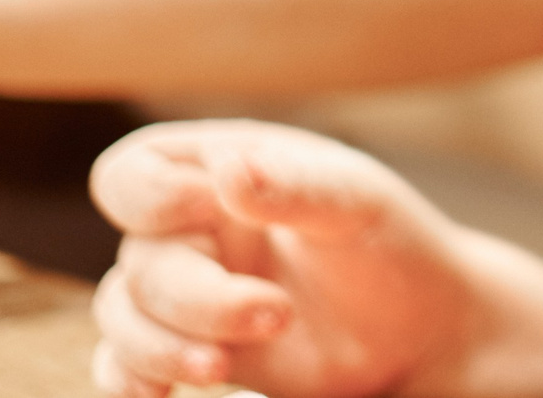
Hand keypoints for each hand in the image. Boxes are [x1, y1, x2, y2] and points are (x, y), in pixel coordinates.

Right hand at [89, 121, 479, 397]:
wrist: (419, 329)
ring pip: (123, 317)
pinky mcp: (192, 350)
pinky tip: (158, 395)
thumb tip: (229, 167)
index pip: (135, 171)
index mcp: (225, 171)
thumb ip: (295, 187)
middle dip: (198, 298)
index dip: (147, 196)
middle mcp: (193, 232)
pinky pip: (124, 366)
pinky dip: (128, 381)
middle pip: (140, 262)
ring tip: (223, 367)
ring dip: (161, 347)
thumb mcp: (358, 204)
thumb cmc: (391, 245)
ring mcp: (187, 294)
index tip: (204, 210)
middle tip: (278, 314)